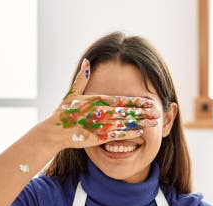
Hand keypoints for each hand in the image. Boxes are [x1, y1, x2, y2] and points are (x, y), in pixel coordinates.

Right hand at [45, 58, 160, 148]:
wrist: (54, 131)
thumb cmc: (63, 112)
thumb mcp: (72, 92)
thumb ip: (82, 78)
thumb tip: (87, 61)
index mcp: (97, 100)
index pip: (122, 100)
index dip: (137, 101)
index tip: (150, 100)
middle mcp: (100, 112)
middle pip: (127, 112)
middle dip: (144, 112)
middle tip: (158, 111)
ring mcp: (100, 125)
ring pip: (125, 123)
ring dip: (141, 123)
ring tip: (154, 123)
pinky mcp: (97, 137)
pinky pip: (116, 135)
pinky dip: (128, 134)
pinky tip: (140, 132)